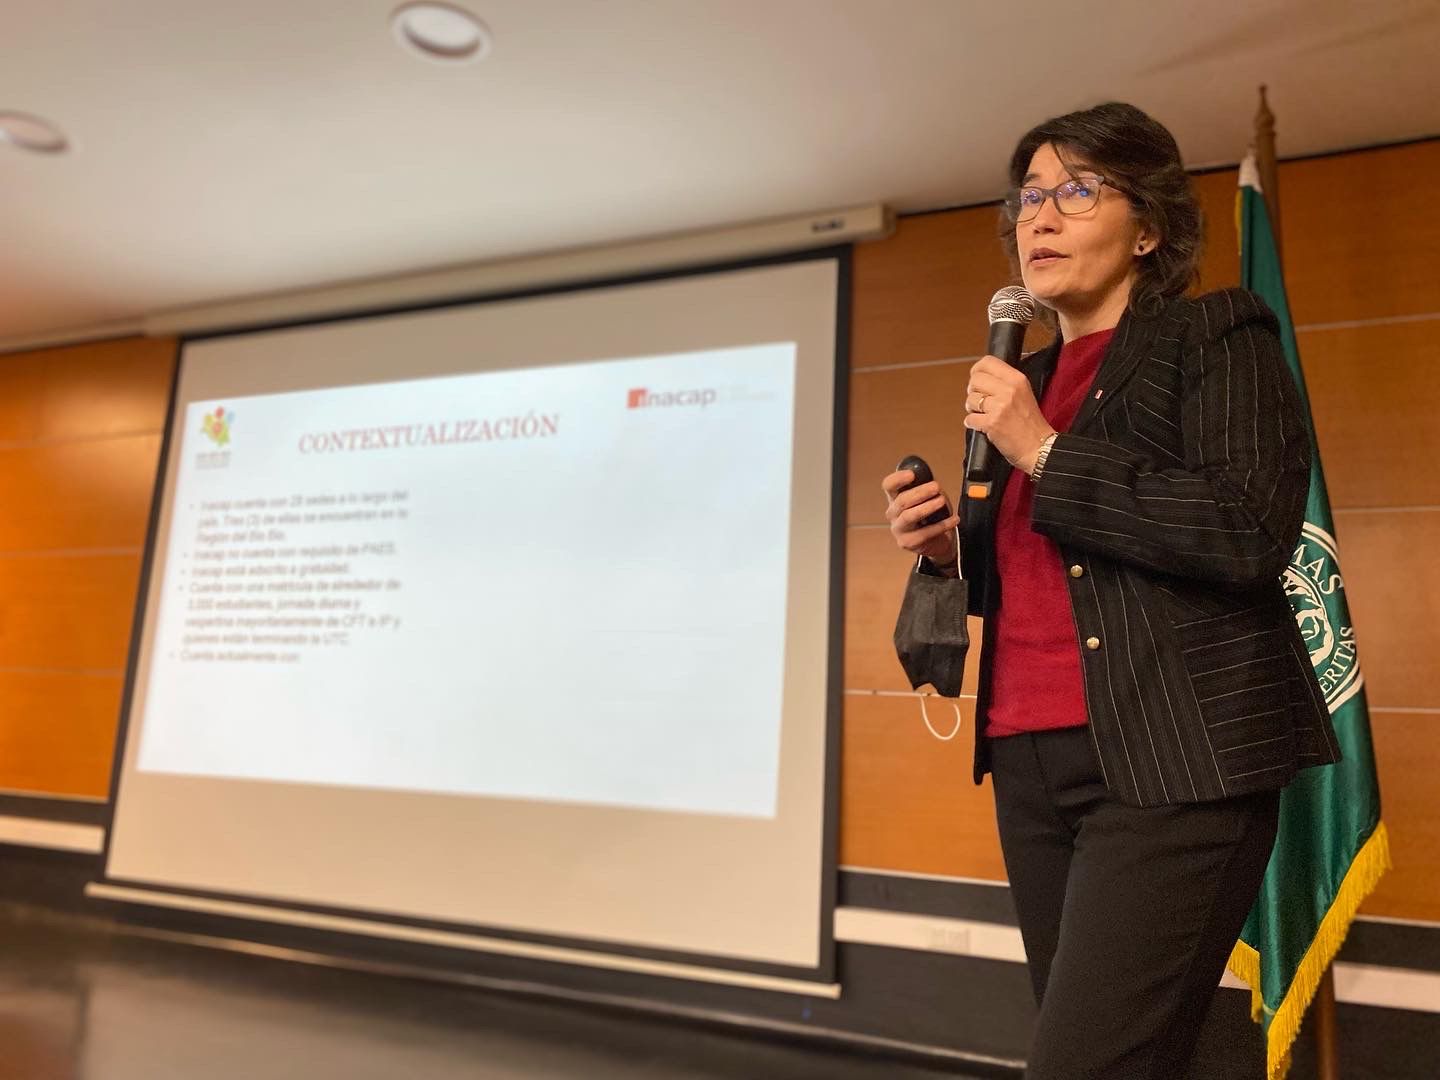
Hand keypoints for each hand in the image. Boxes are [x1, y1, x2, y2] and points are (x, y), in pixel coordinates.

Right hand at [881, 470, 959, 565]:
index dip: (898, 479)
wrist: (936, 542)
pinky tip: (953, 519)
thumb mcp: (929, 499)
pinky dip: (941, 525)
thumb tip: (933, 482)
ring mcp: (898, 529)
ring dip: (927, 507)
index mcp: (895, 498)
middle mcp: (893, 513)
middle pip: (901, 501)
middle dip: (920, 492)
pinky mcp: (907, 542)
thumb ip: (928, 489)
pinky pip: (924, 533)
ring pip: (909, 516)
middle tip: (936, 487)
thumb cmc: (931, 516)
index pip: (889, 485)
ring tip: (941, 501)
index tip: (912, 474)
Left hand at [964, 355, 1055, 474]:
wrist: (1039, 447)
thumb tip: (982, 376)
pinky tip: (983, 426)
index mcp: (1018, 379)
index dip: (977, 371)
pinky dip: (973, 424)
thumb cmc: (1031, 424)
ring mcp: (1000, 406)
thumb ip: (1006, 383)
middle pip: (975, 380)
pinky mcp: (992, 423)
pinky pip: (970, 418)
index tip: (977, 380)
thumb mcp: (1024, 393)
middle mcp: (1009, 389)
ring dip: (972, 408)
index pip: (988, 362)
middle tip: (980, 401)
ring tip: (984, 414)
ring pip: (970, 399)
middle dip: (973, 391)